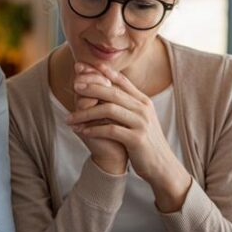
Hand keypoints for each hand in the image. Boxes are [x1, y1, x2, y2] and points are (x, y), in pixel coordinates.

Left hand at [67, 63, 191, 211]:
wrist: (161, 165)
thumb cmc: (145, 142)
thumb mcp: (140, 118)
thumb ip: (128, 104)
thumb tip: (108, 89)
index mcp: (143, 101)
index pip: (121, 80)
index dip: (102, 72)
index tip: (84, 66)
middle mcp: (143, 109)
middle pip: (113, 92)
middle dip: (91, 87)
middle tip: (74, 86)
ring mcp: (141, 123)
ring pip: (108, 110)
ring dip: (86, 113)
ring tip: (70, 118)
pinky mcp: (137, 139)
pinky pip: (110, 130)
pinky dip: (94, 130)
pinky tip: (82, 131)